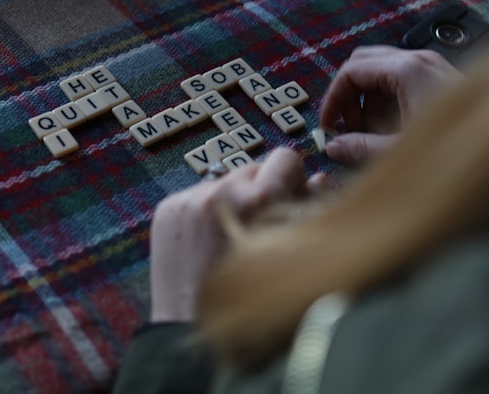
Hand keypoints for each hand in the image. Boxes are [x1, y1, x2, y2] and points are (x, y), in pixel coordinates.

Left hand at [148, 148, 328, 321]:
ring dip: (233, 201)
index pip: (285, 159)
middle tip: (261, 224)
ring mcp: (188, 200)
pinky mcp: (169, 209)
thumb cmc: (250, 302)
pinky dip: (207, 213)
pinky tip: (210, 243)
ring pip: (225, 181)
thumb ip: (307, 209)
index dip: (292, 180)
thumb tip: (319, 179)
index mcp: (256, 200)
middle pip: (253, 168)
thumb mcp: (290, 251)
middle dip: (261, 191)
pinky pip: (198, 196)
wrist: (193, 329)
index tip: (289, 196)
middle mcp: (219, 193)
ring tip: (233, 239)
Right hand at [319, 46, 460, 164]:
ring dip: (368, 98)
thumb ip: (361, 148)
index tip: (329, 125)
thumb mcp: (400, 152)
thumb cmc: (462, 148)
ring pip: (383, 69)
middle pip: (364, 61)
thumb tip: (333, 147)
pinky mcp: (442, 79)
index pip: (351, 70)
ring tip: (369, 134)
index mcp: (407, 70)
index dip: (333, 98)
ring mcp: (433, 67)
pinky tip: (392, 129)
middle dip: (348, 94)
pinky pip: (403, 78)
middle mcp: (420, 60)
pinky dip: (387, 98)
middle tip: (346, 127)